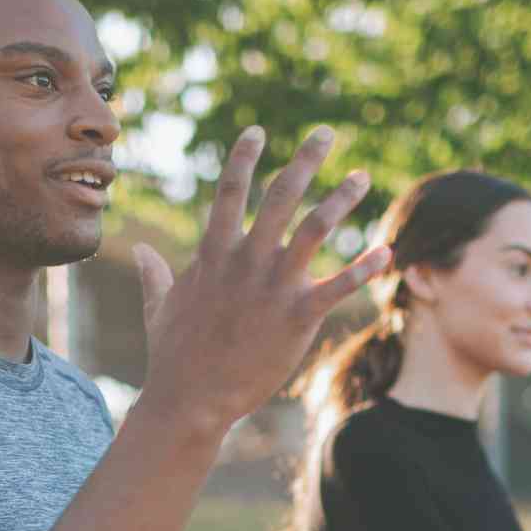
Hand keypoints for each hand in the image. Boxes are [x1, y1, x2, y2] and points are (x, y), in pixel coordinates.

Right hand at [127, 126, 391, 444]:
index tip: (258, 130)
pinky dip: (365, 267)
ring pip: (315, 227)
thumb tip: (143, 251)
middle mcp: (246, 260)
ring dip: (341, 198)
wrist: (190, 399)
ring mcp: (273, 286)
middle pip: (280, 194)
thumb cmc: (173, 357)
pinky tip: (387, 252)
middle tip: (326, 132)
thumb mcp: (158, 308)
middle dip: (306, 159)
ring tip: (362, 177)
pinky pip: (339, 285)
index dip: (244, 157)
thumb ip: (156, 274)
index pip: (229, 190)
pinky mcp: (298, 316)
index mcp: (214, 254)